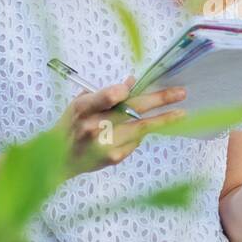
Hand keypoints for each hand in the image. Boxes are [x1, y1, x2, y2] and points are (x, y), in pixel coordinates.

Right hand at [58, 75, 188, 179]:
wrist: (59, 159)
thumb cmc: (71, 125)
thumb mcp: (81, 103)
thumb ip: (105, 94)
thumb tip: (132, 82)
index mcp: (83, 108)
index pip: (105, 97)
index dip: (120, 92)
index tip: (133, 87)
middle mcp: (93, 126)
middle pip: (132, 110)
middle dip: (159, 100)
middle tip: (180, 93)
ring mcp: (105, 144)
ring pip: (141, 128)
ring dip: (164, 120)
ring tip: (182, 114)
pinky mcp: (113, 157)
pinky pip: (134, 142)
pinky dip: (138, 134)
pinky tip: (136, 132)